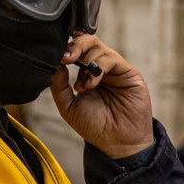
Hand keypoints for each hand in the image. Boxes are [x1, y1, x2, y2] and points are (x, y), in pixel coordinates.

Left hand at [51, 33, 154, 157]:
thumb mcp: (68, 107)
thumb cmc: (95, 126)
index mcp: (86, 74)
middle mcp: (101, 68)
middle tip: (66, 58)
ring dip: (86, 61)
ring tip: (83, 84)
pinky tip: (92, 83)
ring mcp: (115, 69)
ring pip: (99, 47)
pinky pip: (112, 59)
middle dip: (75, 46)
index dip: (67, 48)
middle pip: (88, 41)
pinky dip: (99, 66)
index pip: (76, 50)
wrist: (117, 142)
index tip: (57, 57)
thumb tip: (55, 64)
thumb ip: (59, 86)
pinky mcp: (129, 73)